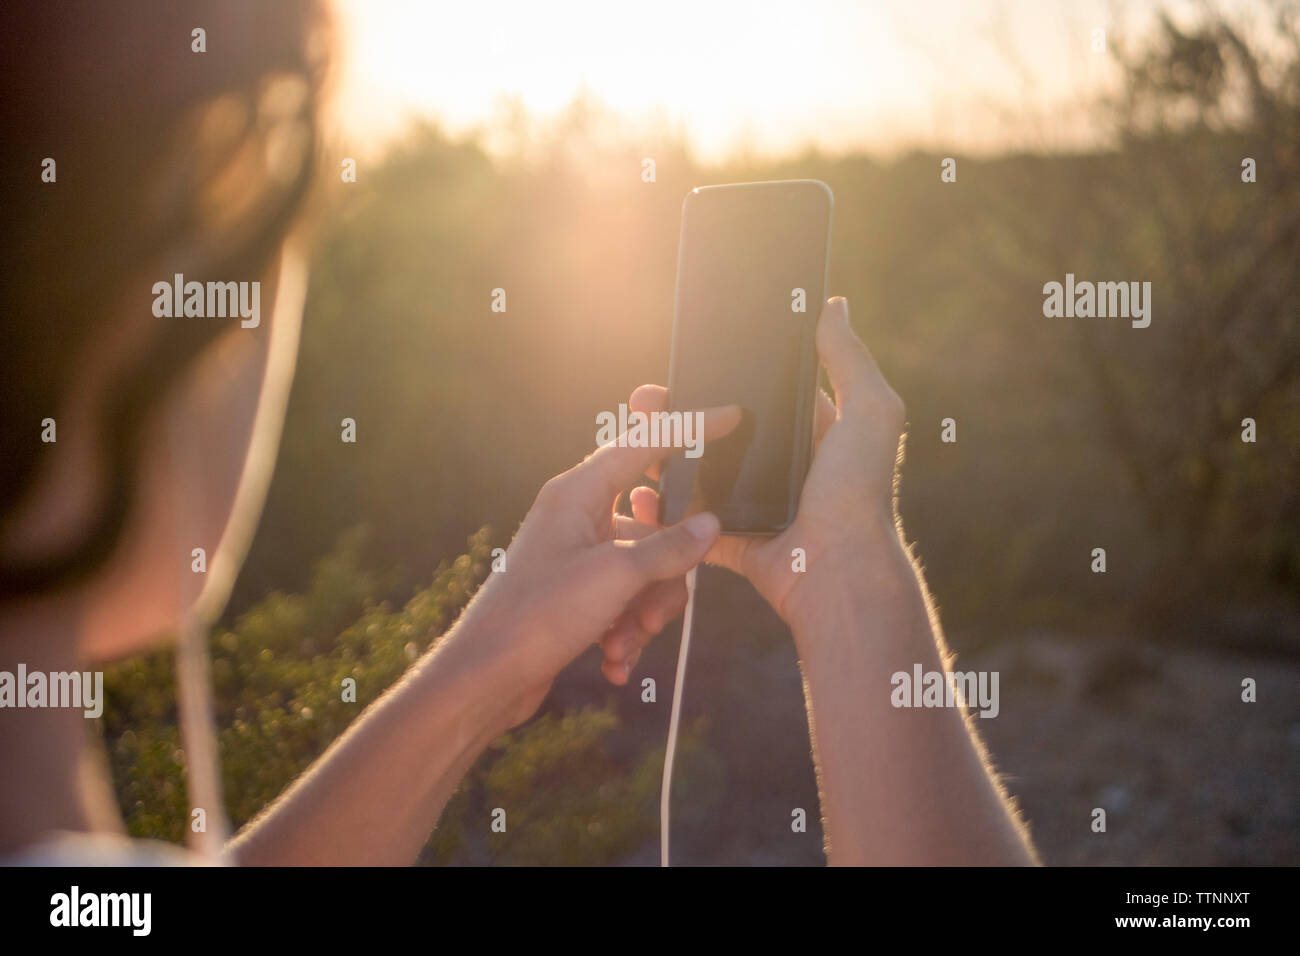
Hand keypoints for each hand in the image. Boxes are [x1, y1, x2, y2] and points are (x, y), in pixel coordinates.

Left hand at [440, 402, 741, 730]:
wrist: (486, 678)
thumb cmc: (537, 615)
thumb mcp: (615, 577)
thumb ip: (668, 548)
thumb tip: (710, 525)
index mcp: (578, 494)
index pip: (643, 444)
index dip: (688, 428)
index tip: (728, 418)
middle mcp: (577, 519)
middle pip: (653, 526)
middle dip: (665, 573)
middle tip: (656, 608)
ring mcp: (577, 558)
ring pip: (644, 571)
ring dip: (645, 613)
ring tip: (624, 642)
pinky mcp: (577, 596)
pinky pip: (624, 602)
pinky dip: (625, 633)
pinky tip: (613, 661)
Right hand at [625, 297, 908, 631]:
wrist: (837, 572)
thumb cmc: (857, 492)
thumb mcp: (867, 412)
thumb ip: (849, 359)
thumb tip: (834, 304)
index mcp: (814, 436)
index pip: (762, 397)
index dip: (724, 377)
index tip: (686, 360)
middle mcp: (784, 470)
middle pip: (721, 434)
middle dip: (680, 416)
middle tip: (643, 400)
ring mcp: (757, 508)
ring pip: (700, 477)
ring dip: (665, 460)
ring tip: (630, 441)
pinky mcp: (735, 542)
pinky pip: (692, 526)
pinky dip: (665, 515)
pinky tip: (639, 496)